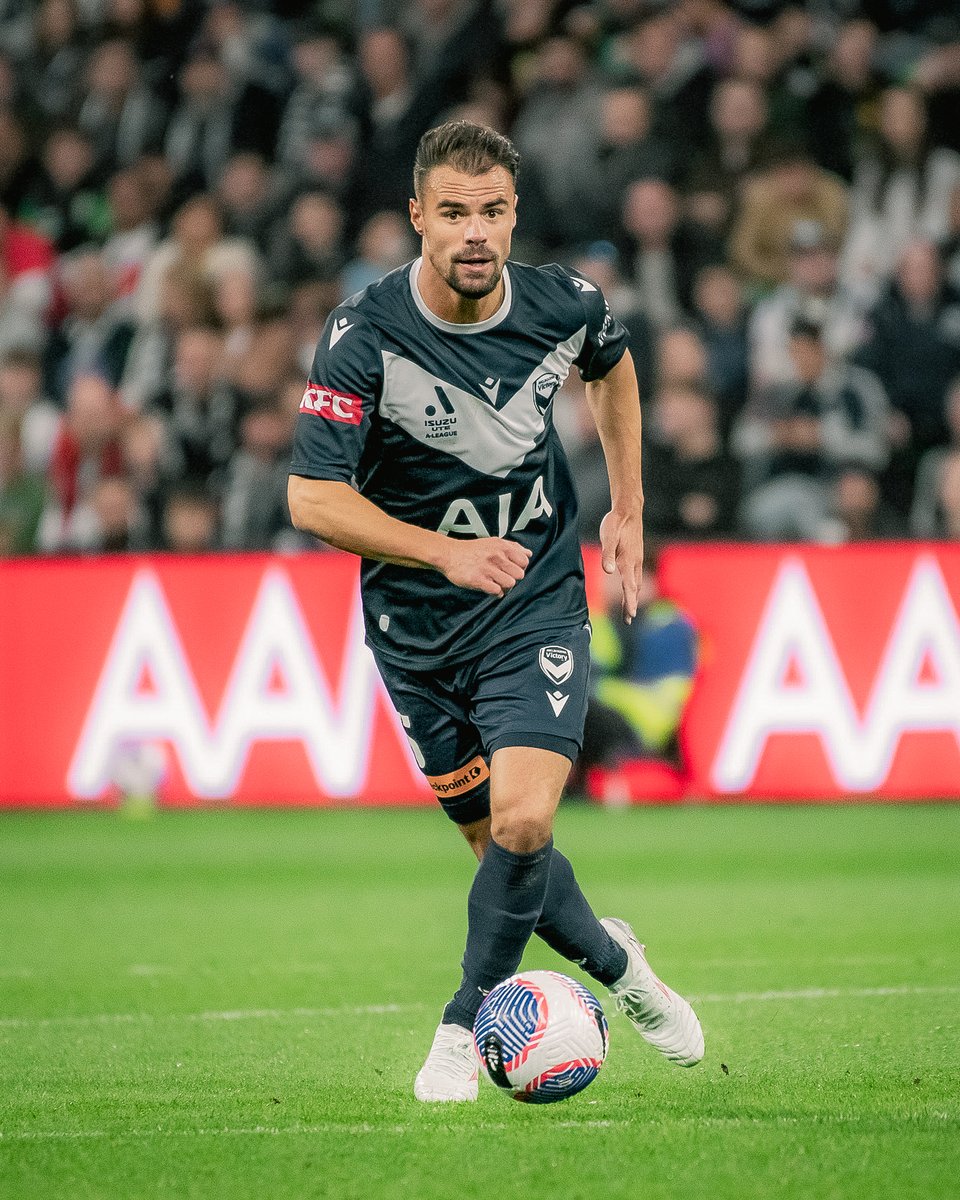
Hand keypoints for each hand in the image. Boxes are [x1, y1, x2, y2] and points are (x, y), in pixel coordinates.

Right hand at [438, 537, 531, 596]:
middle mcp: (496, 556)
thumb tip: (528, 553)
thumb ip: (512, 547)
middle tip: (502, 578)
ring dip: (505, 587)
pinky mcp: (478, 580)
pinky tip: (489, 587)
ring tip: (496, 584)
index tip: (509, 569)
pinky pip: (497, 591)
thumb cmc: (472, 550)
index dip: (519, 567)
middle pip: (519, 574)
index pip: (524, 561)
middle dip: (512, 578)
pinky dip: (495, 593)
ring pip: (510, 584)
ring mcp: (487, 568)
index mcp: (501, 546)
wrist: (448, 554)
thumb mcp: (493, 543)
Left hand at [599, 507, 642, 623]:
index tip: (631, 615)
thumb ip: (607, 554)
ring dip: (633, 597)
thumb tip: (608, 571)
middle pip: (634, 588)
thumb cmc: (616, 523)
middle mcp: (635, 562)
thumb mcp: (608, 537)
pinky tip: (631, 588)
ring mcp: (637, 559)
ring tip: (630, 610)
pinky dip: (634, 587)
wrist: (628, 510)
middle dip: (632, 604)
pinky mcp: (636, 555)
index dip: (630, 601)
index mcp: (627, 560)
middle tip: (628, 619)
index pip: (630, 586)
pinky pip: (635, 575)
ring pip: (636, 582)